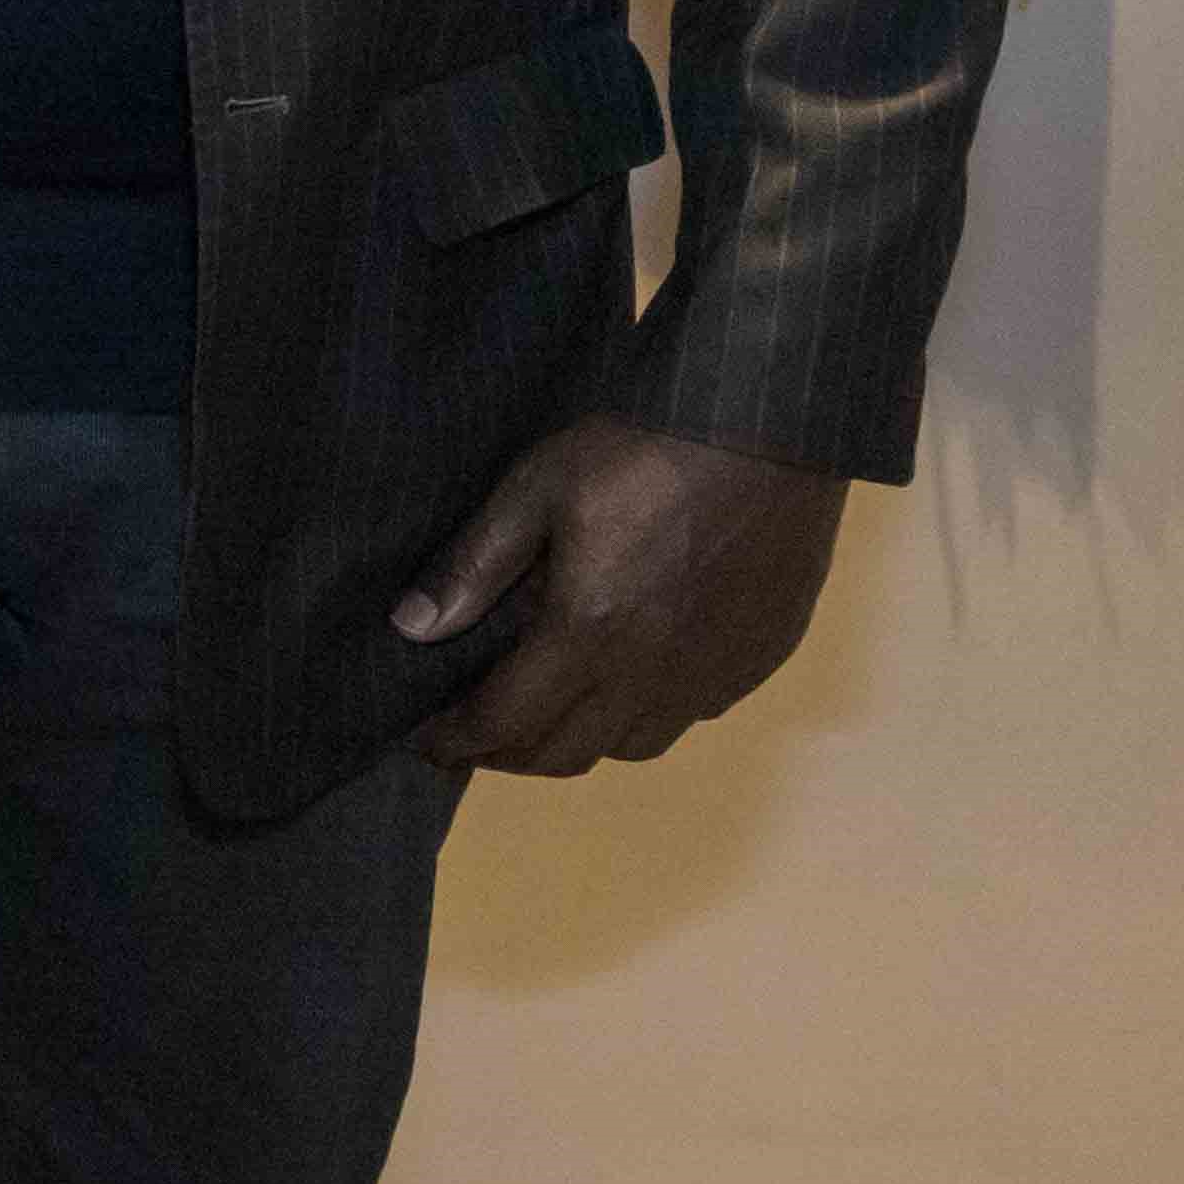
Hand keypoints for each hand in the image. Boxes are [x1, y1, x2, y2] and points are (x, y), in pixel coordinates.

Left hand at [399, 413, 848, 775]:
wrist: (770, 427)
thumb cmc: (646, 448)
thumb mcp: (538, 489)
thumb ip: (473, 567)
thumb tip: (412, 627)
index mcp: (590, 632)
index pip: (505, 722)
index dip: (454, 741)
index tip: (424, 742)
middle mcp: (654, 672)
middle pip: (565, 754)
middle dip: (505, 755)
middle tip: (471, 734)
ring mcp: (713, 672)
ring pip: (631, 747)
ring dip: (576, 742)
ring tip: (544, 711)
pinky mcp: (759, 658)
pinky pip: (691, 716)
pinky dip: (644, 715)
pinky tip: (625, 678)